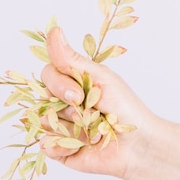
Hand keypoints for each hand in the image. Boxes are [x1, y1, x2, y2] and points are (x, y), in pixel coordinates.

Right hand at [40, 26, 156, 177]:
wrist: (137, 143)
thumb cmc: (123, 107)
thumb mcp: (99, 77)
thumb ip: (71, 59)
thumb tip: (54, 30)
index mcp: (71, 83)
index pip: (47, 75)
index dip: (58, 85)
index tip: (78, 94)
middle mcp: (61, 103)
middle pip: (42, 98)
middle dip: (67, 108)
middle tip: (89, 114)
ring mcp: (58, 126)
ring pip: (45, 122)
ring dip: (72, 128)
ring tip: (93, 132)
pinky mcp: (59, 149)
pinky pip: (46, 145)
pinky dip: (66, 145)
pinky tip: (84, 146)